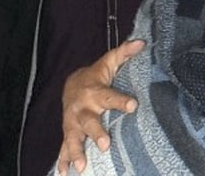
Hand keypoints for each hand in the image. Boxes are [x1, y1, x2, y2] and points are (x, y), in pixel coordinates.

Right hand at [57, 40, 144, 174]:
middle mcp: (82, 108)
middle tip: (105, 145)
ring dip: (76, 152)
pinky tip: (64, 173)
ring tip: (82, 165)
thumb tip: (141, 42)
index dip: (121, 100)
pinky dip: (63, 162)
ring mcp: (72, 123)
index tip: (134, 105)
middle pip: (88, 121)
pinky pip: (63, 149)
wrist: (71, 85)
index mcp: (95, 92)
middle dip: (95, 133)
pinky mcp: (68, 133)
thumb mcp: (109, 62)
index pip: (109, 96)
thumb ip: (124, 53)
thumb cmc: (96, 76)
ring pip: (73, 138)